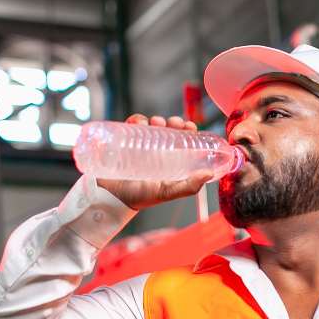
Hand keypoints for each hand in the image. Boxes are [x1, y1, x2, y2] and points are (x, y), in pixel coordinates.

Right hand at [96, 114, 214, 210]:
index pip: (182, 141)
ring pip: (151, 125)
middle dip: (172, 122)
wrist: (110, 198)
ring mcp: (140, 146)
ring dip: (155, 119)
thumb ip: (188, 187)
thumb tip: (208, 174)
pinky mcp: (124, 142)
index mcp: (170, 161)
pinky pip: (131, 126)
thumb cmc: (139, 197)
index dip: (187, 131)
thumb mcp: (167, 192)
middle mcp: (156, 152)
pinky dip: (136, 120)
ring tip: (155, 122)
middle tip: (173, 123)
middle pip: (168, 130)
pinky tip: (138, 122)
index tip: (189, 126)